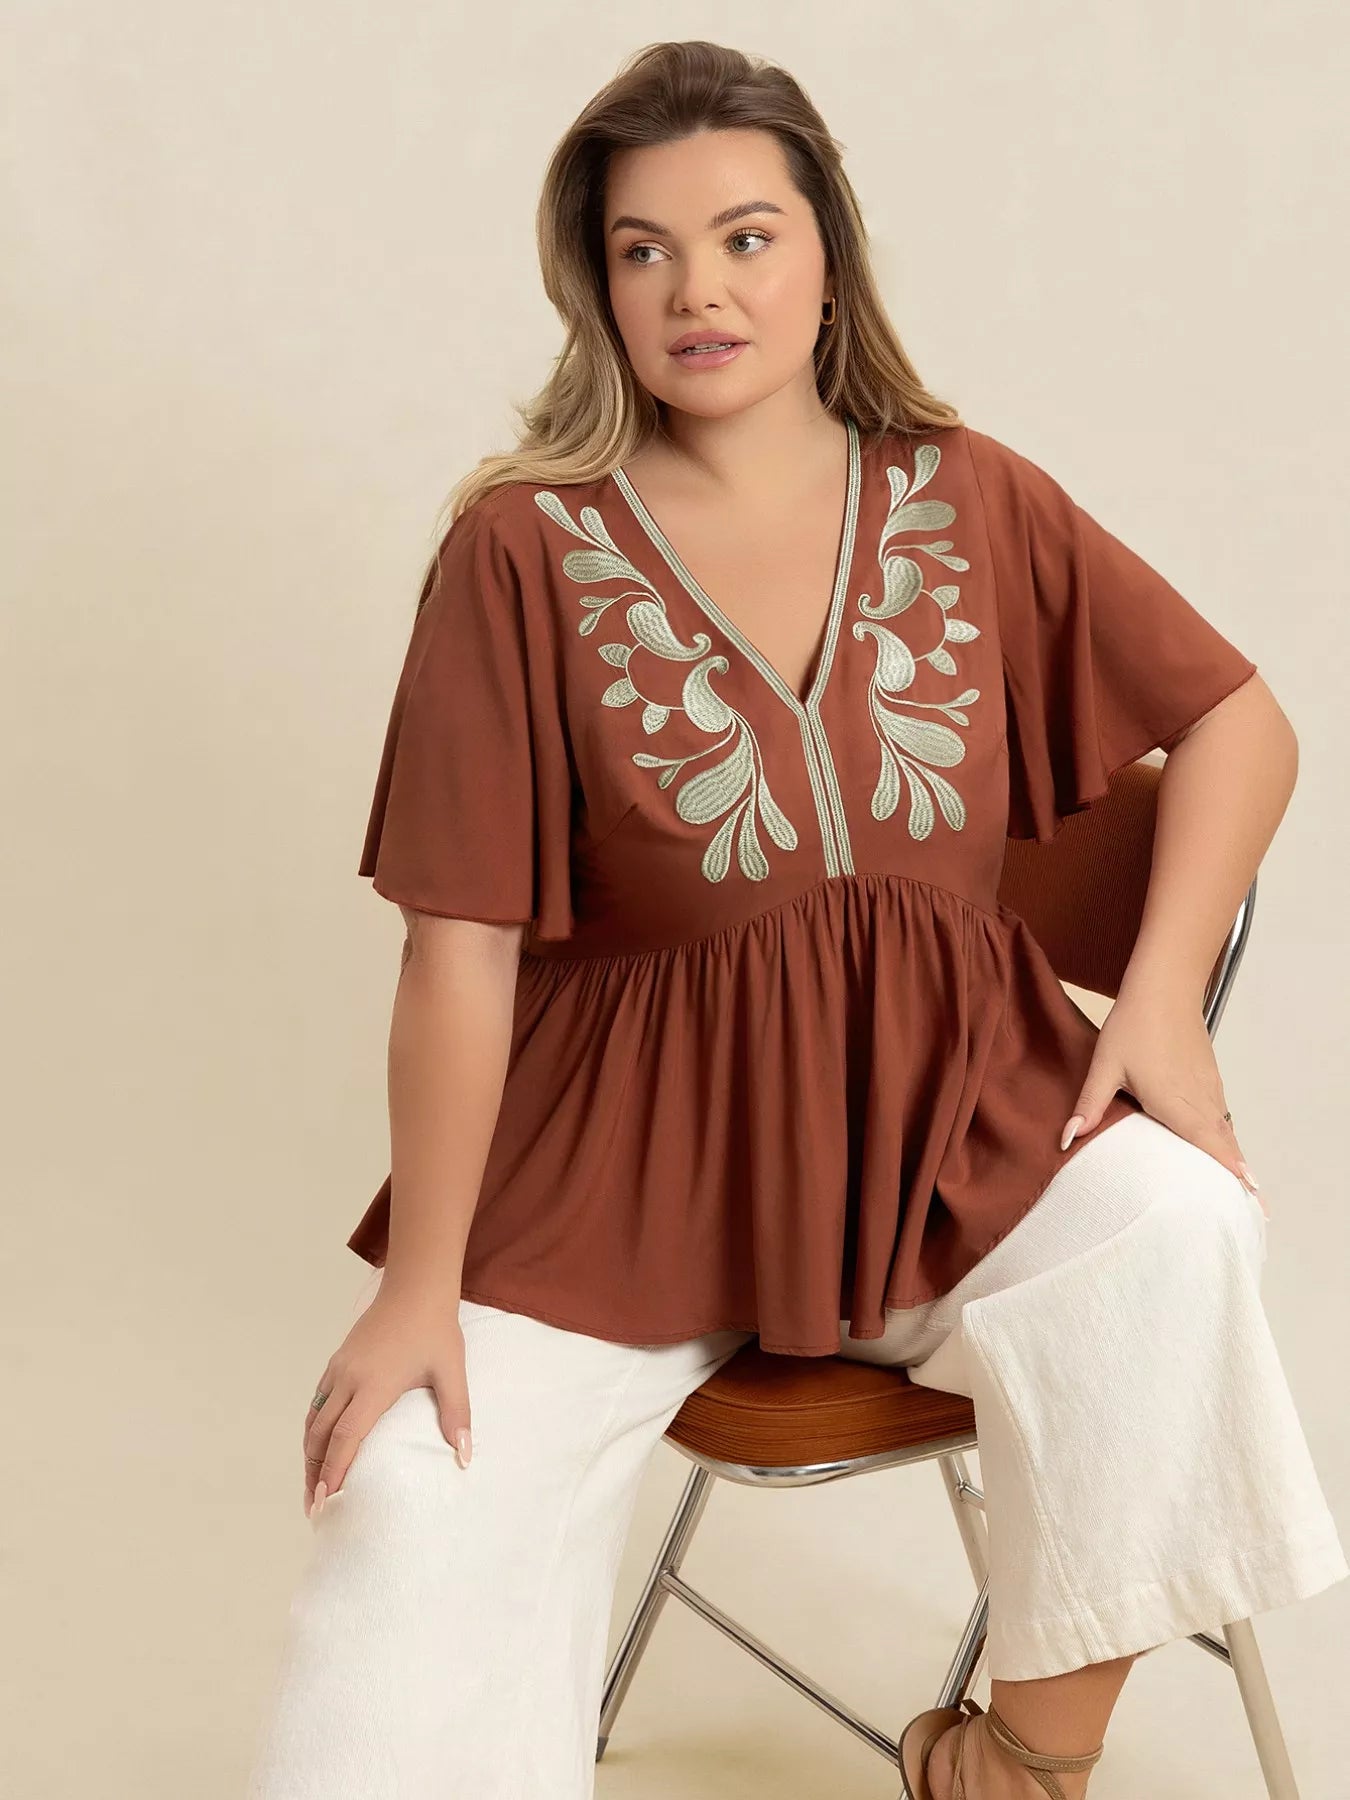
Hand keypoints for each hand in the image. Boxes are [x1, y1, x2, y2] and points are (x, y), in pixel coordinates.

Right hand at [302, 1279, 472, 1519]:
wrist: (415, 1287)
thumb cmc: (435, 1329)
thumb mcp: (452, 1370)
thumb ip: (457, 1413)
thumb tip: (465, 1455)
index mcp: (374, 1386)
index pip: (346, 1438)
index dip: (333, 1471)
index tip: (324, 1501)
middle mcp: (349, 1379)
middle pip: (320, 1435)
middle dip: (314, 1473)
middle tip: (314, 1508)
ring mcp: (339, 1369)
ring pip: (313, 1419)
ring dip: (309, 1454)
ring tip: (312, 1485)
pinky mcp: (338, 1361)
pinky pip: (317, 1402)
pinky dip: (313, 1429)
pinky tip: (318, 1446)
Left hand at [1059, 989, 1267, 1216]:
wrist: (1163, 989)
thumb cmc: (1134, 1025)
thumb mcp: (1104, 1066)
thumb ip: (1089, 1105)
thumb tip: (1067, 1138)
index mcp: (1175, 1101)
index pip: (1206, 1142)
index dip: (1226, 1169)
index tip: (1247, 1194)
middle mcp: (1198, 1098)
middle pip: (1224, 1143)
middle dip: (1238, 1174)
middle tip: (1253, 1206)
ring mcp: (1208, 1086)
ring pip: (1225, 1129)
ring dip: (1234, 1156)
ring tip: (1244, 1187)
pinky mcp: (1209, 1076)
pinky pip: (1222, 1114)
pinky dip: (1227, 1135)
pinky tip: (1224, 1147)